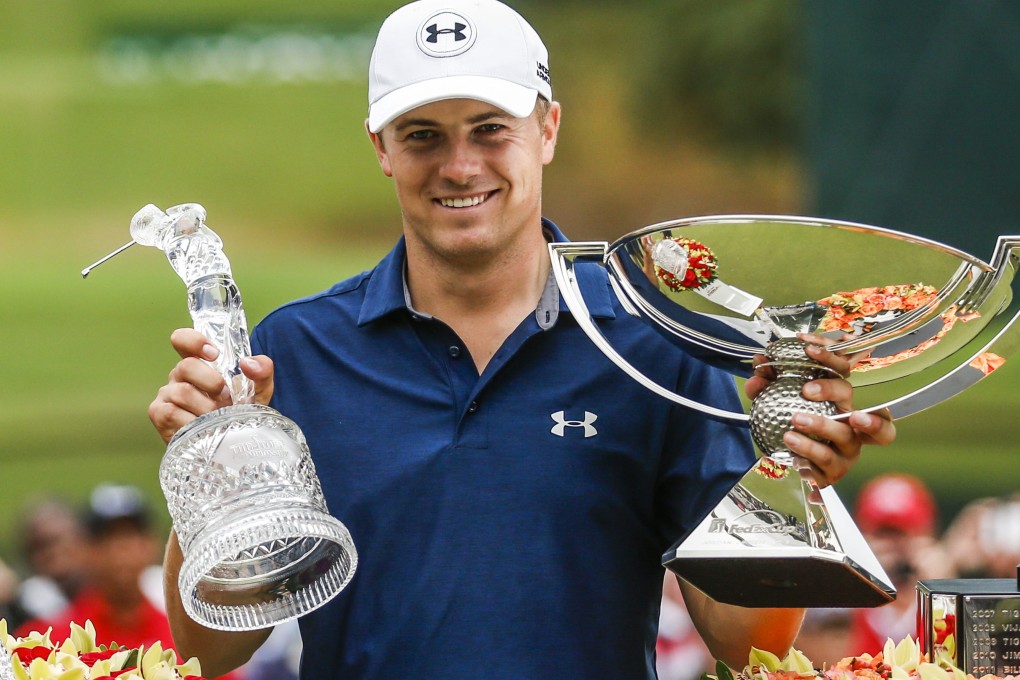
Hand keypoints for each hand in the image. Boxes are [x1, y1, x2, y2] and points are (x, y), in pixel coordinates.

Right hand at [148, 328, 274, 442]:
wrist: (230, 445)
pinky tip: (203, 429)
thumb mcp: (258, 392)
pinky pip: (171, 413)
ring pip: (182, 392)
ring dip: (206, 407)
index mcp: (199, 363)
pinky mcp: (159, 414)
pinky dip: (192, 422)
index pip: (183, 340)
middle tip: (226, 399)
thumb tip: (249, 363)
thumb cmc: (239, 413)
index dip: (194, 341)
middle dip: (212, 383)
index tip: (214, 354)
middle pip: (186, 366)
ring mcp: (167, 394)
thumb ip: (262, 372)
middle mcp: (179, 376)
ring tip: (218, 418)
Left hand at [745, 333, 895, 487]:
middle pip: (851, 396)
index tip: (808, 350)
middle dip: (831, 392)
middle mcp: (849, 421)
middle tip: (805, 390)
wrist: (794, 464)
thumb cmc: (794, 427)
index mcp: (837, 399)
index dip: (831, 358)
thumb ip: (769, 383)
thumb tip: (759, 363)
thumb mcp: (778, 400)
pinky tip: (794, 454)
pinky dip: (809, 458)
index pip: (843, 371)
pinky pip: (826, 464)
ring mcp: (845, 448)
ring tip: (792, 426)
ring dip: (820, 428)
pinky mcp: (834, 471)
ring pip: (843, 435)